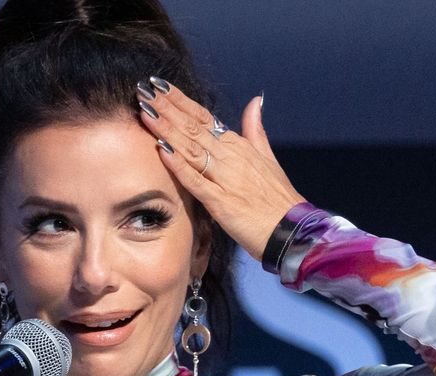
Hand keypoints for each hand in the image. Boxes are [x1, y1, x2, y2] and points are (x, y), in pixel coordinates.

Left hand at [137, 79, 305, 260]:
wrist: (293, 230)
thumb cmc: (278, 199)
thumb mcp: (268, 158)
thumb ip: (256, 130)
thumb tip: (255, 100)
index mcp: (238, 146)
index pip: (203, 117)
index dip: (180, 100)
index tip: (158, 84)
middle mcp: (231, 157)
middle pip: (193, 128)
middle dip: (166, 108)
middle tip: (143, 91)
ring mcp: (225, 178)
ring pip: (191, 148)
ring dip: (167, 130)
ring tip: (146, 112)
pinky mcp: (221, 202)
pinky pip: (196, 180)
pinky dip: (179, 165)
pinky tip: (162, 151)